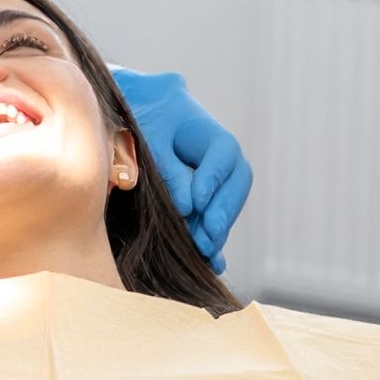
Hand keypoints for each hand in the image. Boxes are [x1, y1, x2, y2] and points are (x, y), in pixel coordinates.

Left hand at [111, 69, 251, 273]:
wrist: (143, 117)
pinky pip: (217, 216)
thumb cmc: (143, 122)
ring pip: (229, 203)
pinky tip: (212, 262)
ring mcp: (220, 178)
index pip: (223, 152)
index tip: (198, 204)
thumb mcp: (149, 138)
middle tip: (207, 237)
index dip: (213, 178)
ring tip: (206, 253)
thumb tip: (186, 208)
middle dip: (222, 212)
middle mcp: (222, 156)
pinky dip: (214, 237)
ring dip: (219, 229)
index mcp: (208, 131)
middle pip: (236, 182)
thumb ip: (169, 169)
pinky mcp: (210, 197)